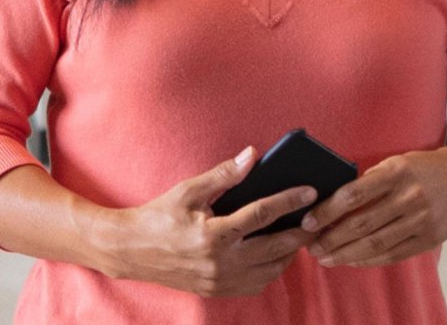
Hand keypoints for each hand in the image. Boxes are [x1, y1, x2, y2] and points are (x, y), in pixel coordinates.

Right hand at [96, 146, 316, 296]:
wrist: (131, 250)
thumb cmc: (158, 215)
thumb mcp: (187, 190)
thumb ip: (223, 175)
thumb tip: (252, 156)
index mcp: (213, 233)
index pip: (262, 214)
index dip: (289, 201)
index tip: (310, 191)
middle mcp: (221, 261)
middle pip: (276, 248)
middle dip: (300, 232)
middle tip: (316, 218)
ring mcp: (221, 281)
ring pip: (271, 270)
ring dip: (288, 253)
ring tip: (297, 234)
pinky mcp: (219, 291)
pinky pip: (257, 284)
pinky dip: (272, 269)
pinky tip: (274, 254)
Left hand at [304, 146, 446, 268]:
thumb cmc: (418, 170)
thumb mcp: (394, 163)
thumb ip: (367, 181)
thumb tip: (327, 201)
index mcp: (396, 172)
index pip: (353, 194)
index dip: (327, 210)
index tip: (306, 222)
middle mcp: (410, 197)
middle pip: (362, 223)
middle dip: (332, 239)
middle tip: (310, 247)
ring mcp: (423, 220)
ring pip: (377, 243)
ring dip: (346, 254)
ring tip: (325, 258)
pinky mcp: (431, 239)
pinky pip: (394, 254)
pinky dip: (370, 260)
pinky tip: (351, 261)